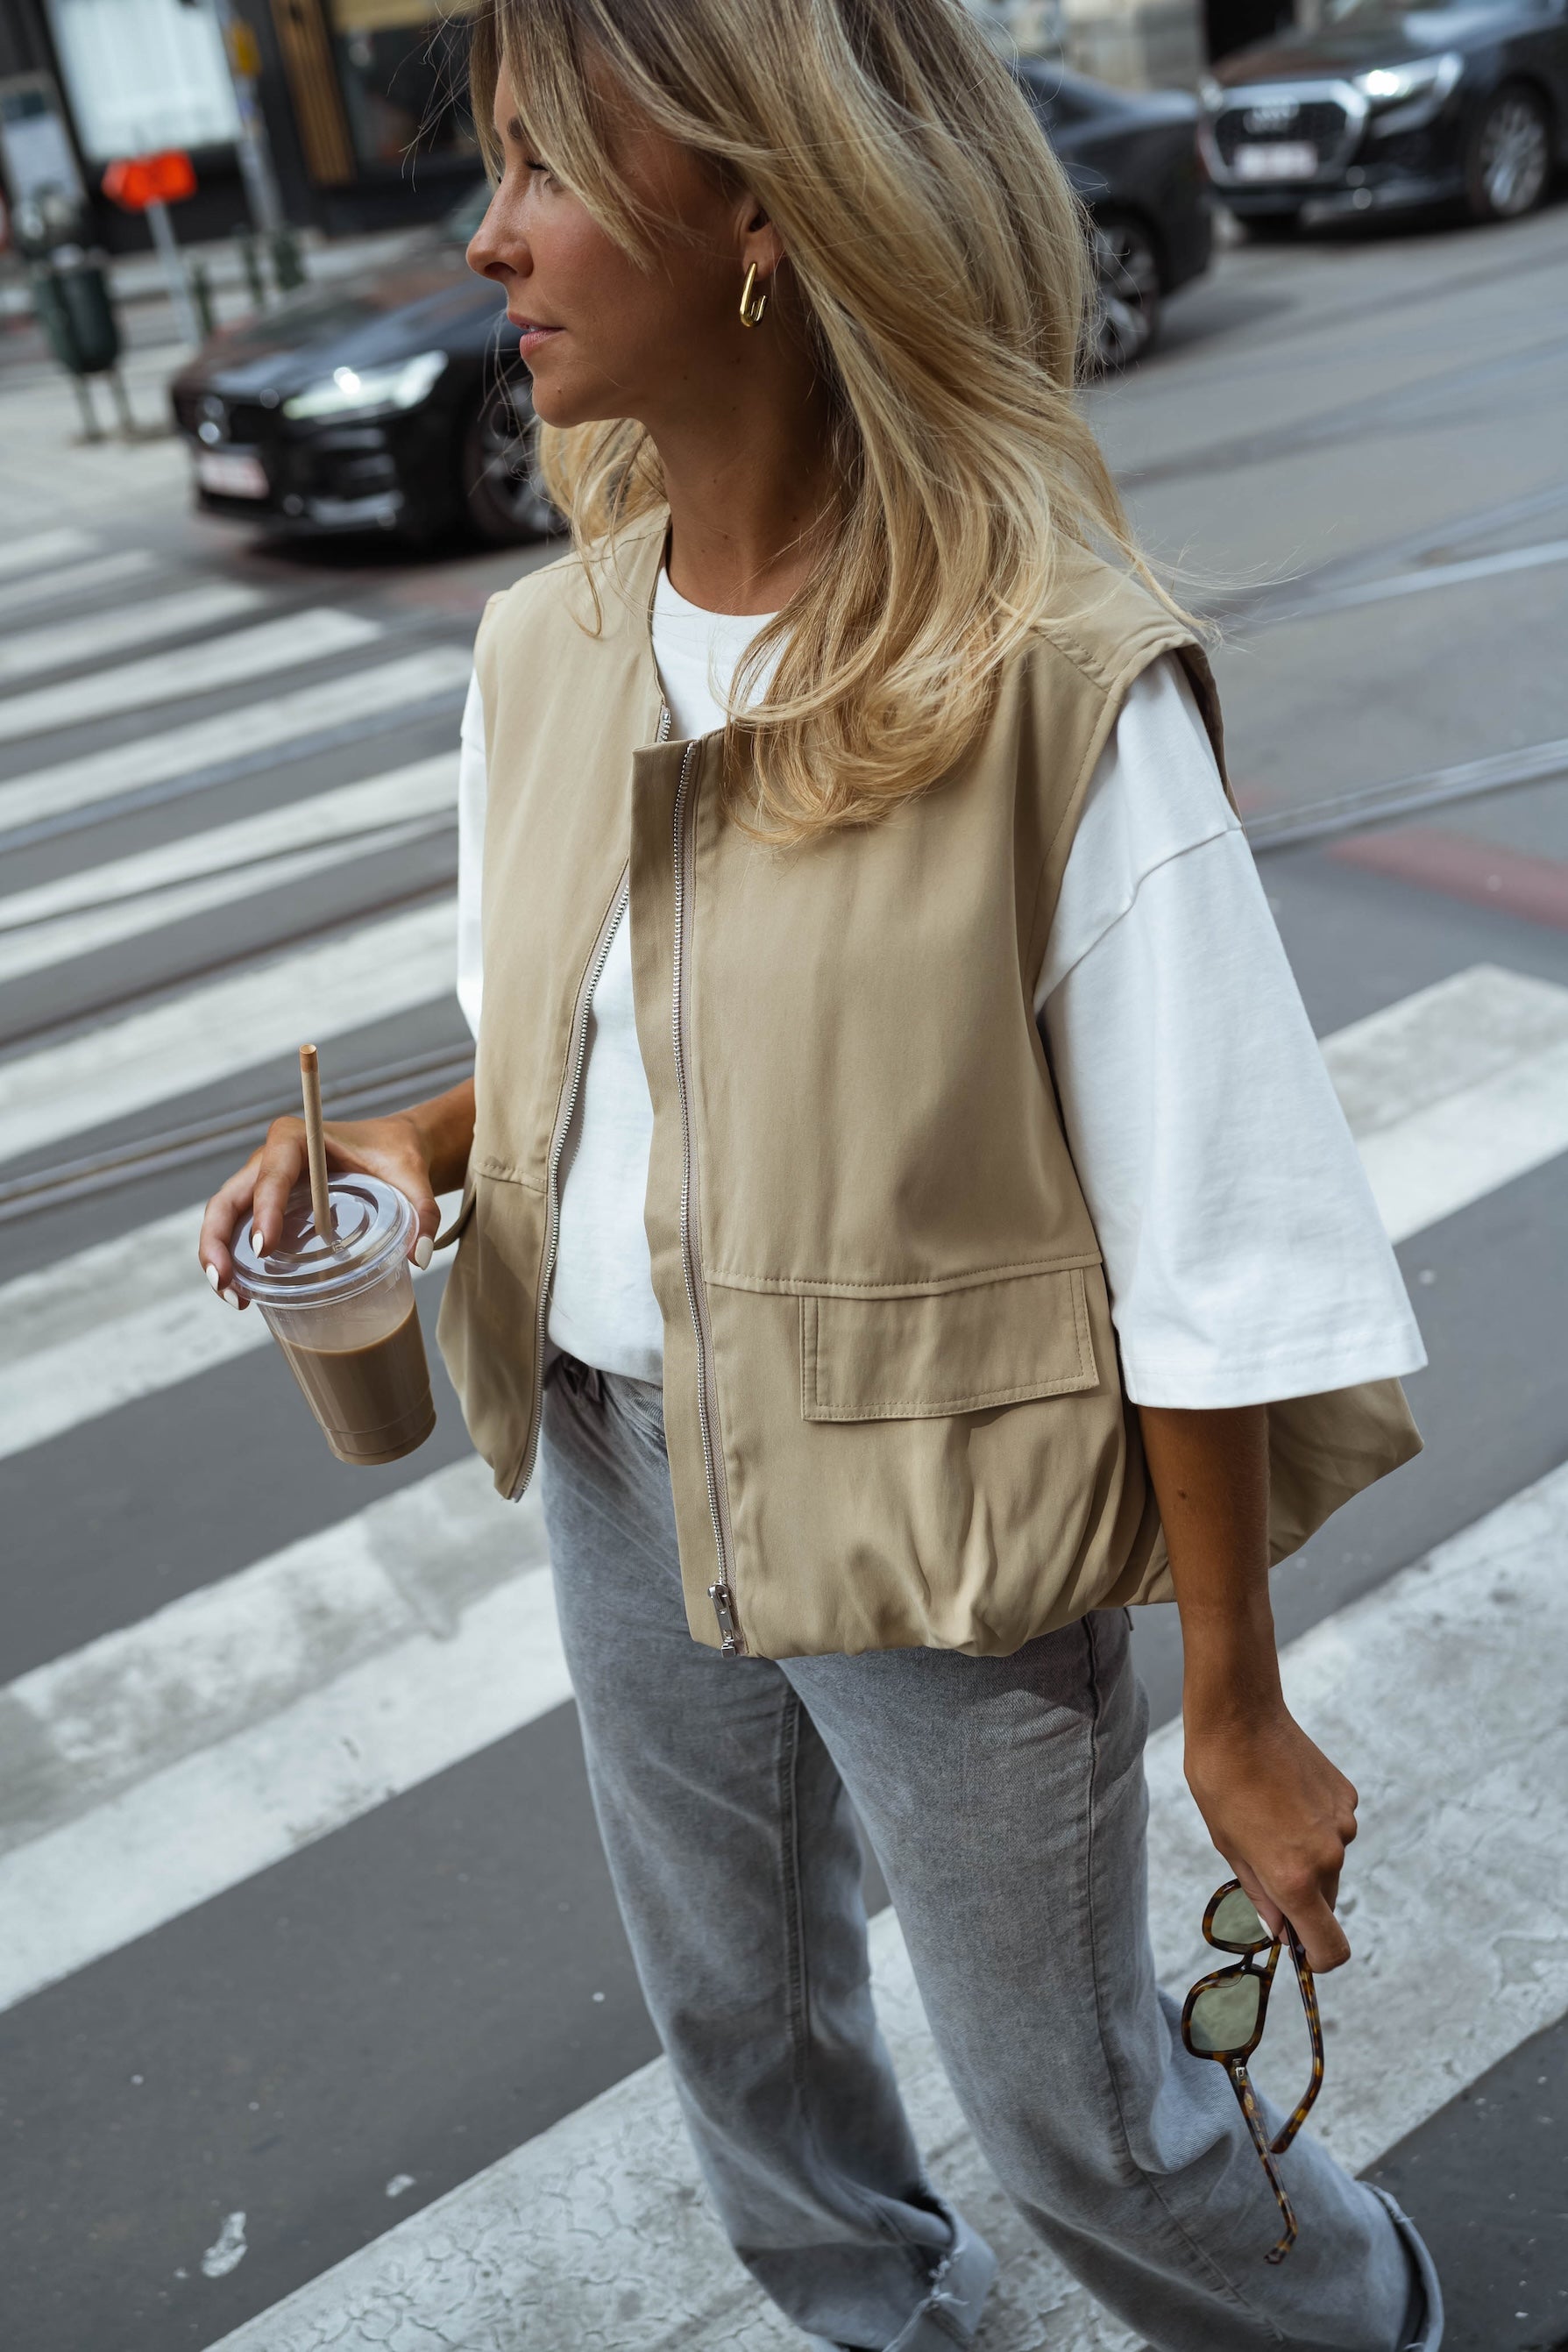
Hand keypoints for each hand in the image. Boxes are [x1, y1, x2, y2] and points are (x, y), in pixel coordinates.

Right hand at [197, 1112, 438, 1308]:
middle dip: (218, 1241)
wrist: (390, 1147)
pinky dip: (234, 1259)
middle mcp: (269, 1157)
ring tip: (234, 1298)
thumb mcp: (412, 1176)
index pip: (272, 1175)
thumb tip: (419, 1256)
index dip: (263, 1211)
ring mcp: (263, 1181)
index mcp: (297, 1139)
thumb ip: (422, 1211)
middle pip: (230, 1198)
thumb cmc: (395, 1155)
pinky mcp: (267, 1205)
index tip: (263, 1248)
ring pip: (225, 1215)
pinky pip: (238, 1229)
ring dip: (218, 1255)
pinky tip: (244, 1293)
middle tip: (227, 1284)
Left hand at [1183, 1702, 1359, 1971]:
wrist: (1239, 1717)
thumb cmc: (1220, 1783)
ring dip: (1308, 1855)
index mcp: (1295, 1878)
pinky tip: (1286, 1794)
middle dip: (1302, 1896)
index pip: (1331, 1947)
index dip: (1316, 1956)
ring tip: (1270, 1817)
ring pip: (1331, 1861)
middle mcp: (1329, 1856)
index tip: (1298, 1946)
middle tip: (1264, 1861)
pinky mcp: (1348, 1796)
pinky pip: (1334, 1826)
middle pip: (1326, 1902)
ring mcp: (1343, 1824)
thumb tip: (1281, 1931)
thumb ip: (1260, 1895)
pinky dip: (1315, 1823)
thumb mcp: (1228, 1847)